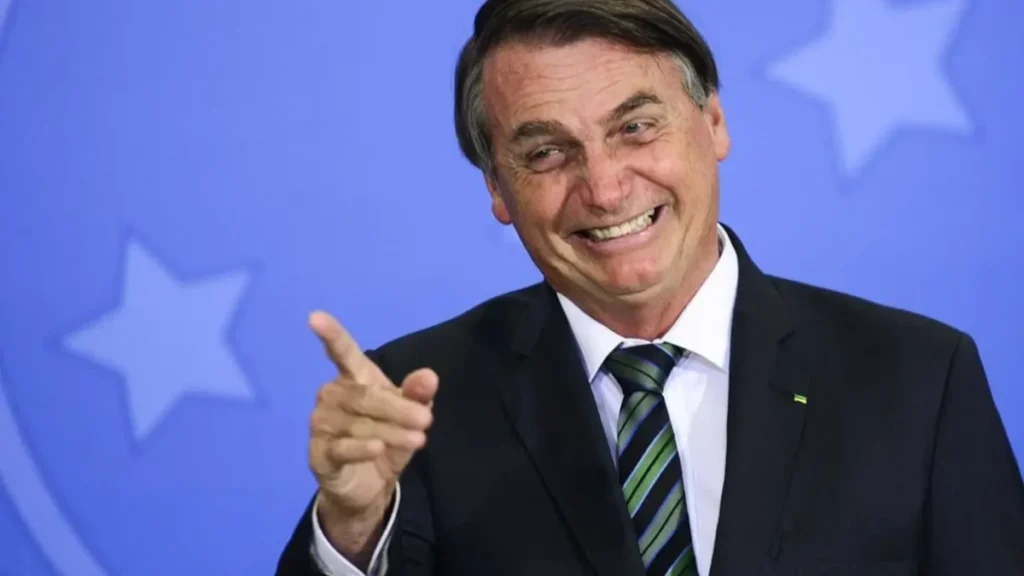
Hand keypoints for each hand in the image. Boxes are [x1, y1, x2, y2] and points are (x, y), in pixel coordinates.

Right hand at [307, 310, 437, 556]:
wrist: (369, 488)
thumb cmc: (387, 439)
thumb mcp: (410, 417)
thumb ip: (418, 395)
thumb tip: (429, 376)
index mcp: (353, 379)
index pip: (341, 353)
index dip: (330, 335)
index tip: (315, 317)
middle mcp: (331, 397)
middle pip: (363, 395)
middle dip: (398, 407)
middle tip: (426, 420)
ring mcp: (321, 425)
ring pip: (356, 423)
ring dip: (391, 431)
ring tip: (418, 439)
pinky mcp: (319, 455)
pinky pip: (341, 448)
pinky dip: (362, 448)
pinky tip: (379, 449)